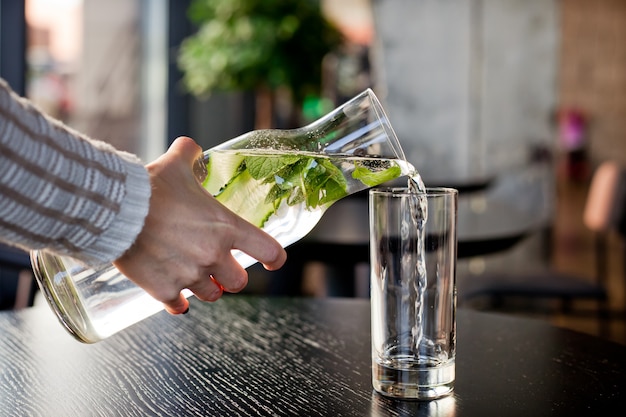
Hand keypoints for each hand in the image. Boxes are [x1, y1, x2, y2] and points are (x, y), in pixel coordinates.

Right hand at [113, 137, 286, 313]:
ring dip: (206, 287)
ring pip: (212, 295)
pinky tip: (173, 294)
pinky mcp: (164, 290)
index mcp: (227, 228)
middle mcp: (213, 256)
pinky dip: (177, 301)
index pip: (268, 251)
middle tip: (220, 267)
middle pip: (239, 282)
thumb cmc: (151, 187)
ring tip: (193, 276)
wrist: (116, 210)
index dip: (274, 258)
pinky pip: (179, 306)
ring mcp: (189, 276)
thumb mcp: (176, 164)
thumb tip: (190, 147)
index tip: (271, 260)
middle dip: (231, 276)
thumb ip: (189, 153)